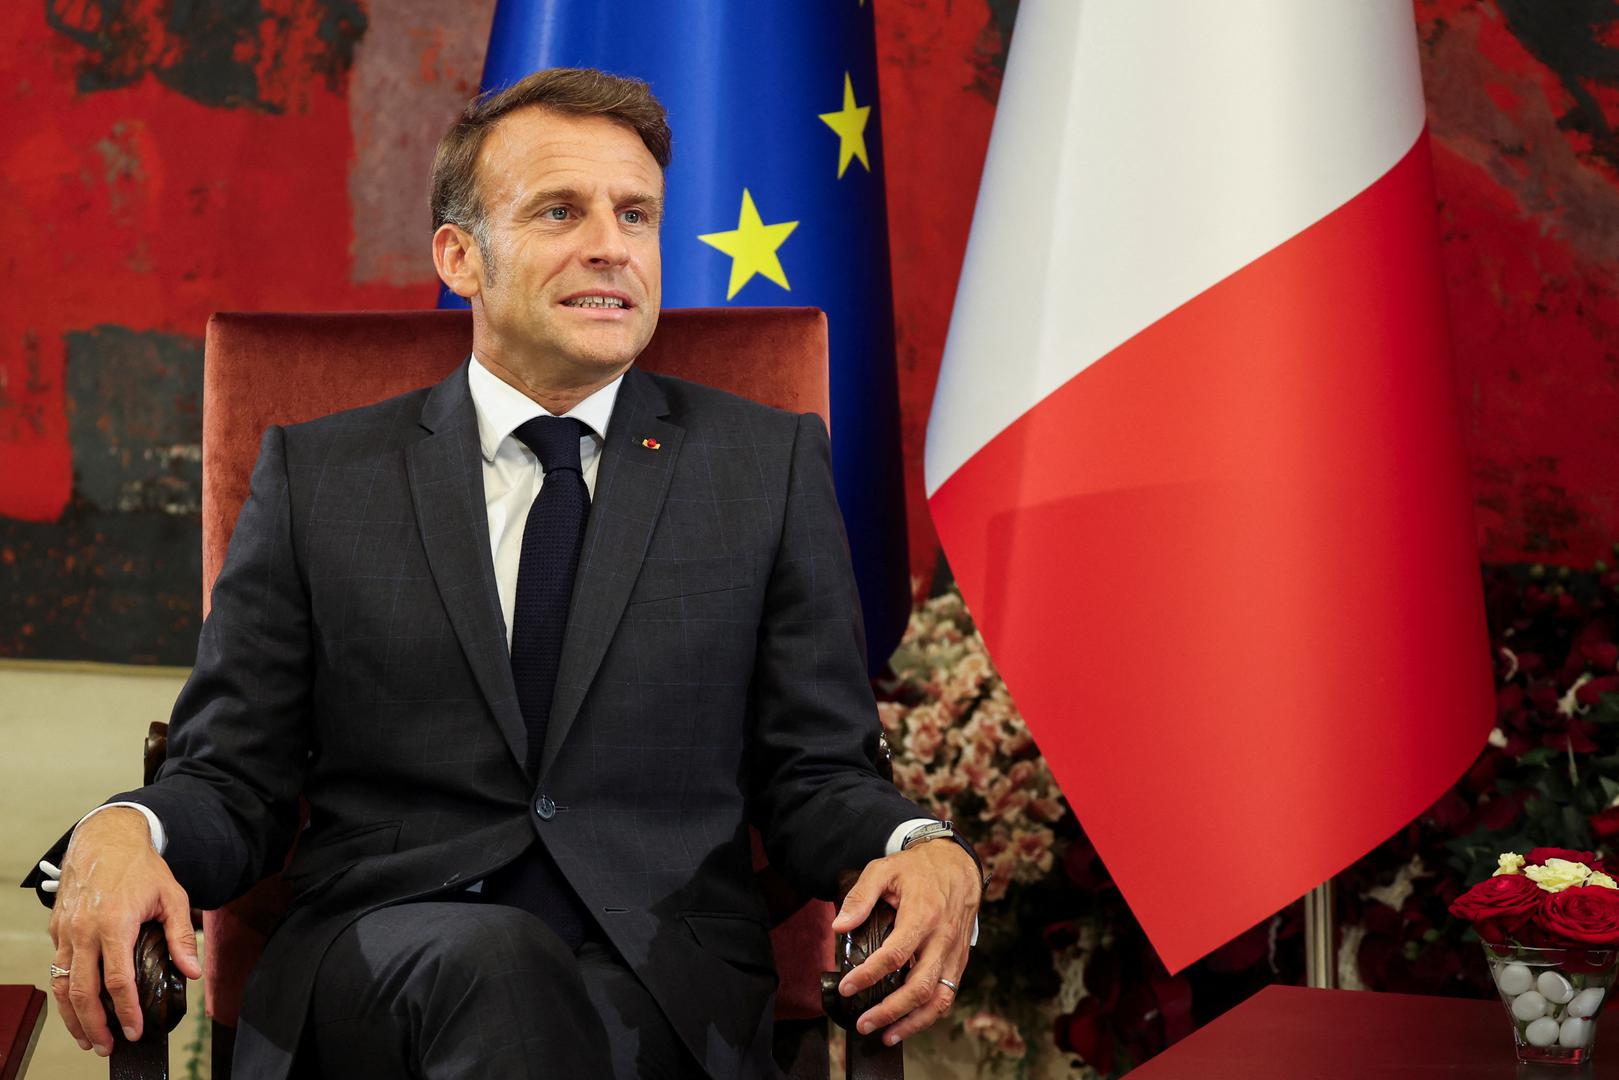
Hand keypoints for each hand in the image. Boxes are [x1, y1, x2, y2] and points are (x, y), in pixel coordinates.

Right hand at [47, 807, 200, 1056]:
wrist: (104, 839)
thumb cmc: (140, 867)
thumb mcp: (172, 895)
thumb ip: (180, 936)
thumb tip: (191, 971)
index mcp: (114, 923)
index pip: (118, 980)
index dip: (126, 1010)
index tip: (135, 1030)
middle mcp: (84, 930)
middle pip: (83, 991)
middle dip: (94, 1025)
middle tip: (108, 1046)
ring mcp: (65, 931)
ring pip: (62, 985)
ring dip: (73, 1017)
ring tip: (88, 1039)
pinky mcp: (56, 930)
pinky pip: (56, 969)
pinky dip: (64, 994)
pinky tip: (77, 1009)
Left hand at [831, 838, 980, 1045]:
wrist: (958, 864)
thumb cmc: (918, 868)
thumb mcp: (884, 869)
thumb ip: (860, 896)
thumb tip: (840, 925)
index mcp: (923, 915)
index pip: (895, 955)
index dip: (869, 975)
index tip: (847, 988)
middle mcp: (942, 938)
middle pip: (919, 986)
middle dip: (890, 1010)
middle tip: (864, 1023)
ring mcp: (954, 952)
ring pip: (938, 998)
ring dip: (913, 1022)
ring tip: (887, 1035)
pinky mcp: (960, 960)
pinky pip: (948, 994)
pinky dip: (929, 1014)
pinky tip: (909, 1023)